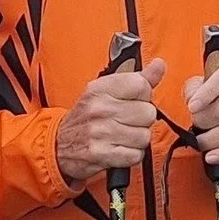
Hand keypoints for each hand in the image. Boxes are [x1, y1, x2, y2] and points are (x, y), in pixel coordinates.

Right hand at [56, 60, 165, 184]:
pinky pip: (136, 155)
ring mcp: (101, 132)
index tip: (132, 101)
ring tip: (121, 136)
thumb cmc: (85, 117)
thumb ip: (137, 79)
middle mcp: (100, 108)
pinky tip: (118, 148)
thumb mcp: (105, 91)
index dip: (143, 96)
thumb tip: (159, 65)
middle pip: (148, 113)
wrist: (59, 144)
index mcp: (101, 88)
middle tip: (125, 122)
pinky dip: (130, 155)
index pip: (142, 85)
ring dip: (136, 140)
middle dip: (141, 121)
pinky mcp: (102, 154)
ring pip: (144, 136)